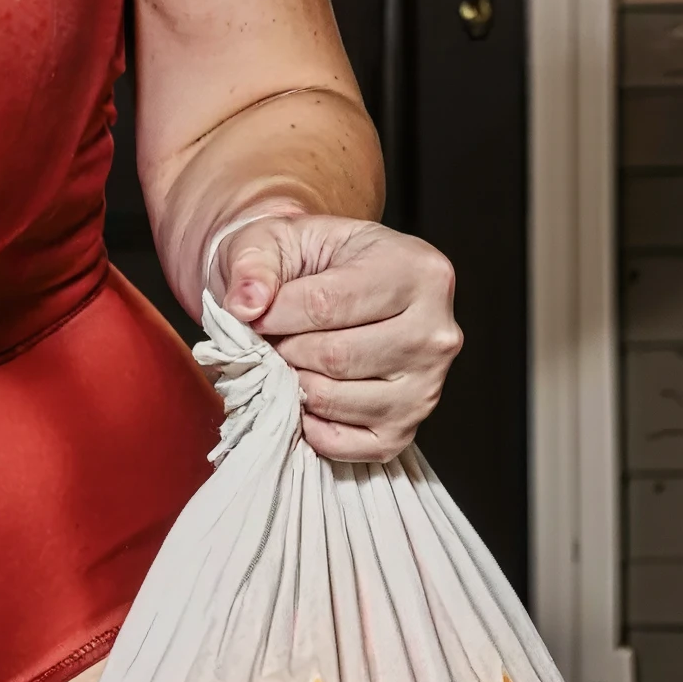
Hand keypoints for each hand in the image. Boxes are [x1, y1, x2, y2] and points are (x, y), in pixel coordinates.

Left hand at [210, 211, 460, 462]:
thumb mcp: (276, 237)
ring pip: (339, 400)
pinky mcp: (407, 427)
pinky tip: (304, 396)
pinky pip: (351, 445)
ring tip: (287, 361)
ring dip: (295, 386)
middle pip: (336, 357)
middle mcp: (436, 331)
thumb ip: (254, 263)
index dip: (275, 316)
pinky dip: (313, 427)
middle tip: (269, 339)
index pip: (328, 305)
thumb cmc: (307, 260)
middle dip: (286, 350)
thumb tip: (246, 304)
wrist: (326, 284)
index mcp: (415, 269)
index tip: (251, 314)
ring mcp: (427, 385)